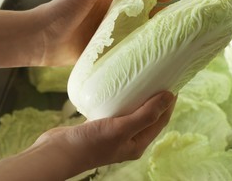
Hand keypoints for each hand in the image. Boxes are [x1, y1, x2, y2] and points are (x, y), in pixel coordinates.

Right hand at [0, 91, 175, 180]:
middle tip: (159, 79)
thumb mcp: (121, 128)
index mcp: (138, 144)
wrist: (58, 152)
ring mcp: (115, 134)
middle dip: (156, 99)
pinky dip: (123, 101)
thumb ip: (146, 114)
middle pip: (149, 116)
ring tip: (143, 81)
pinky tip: (120, 90)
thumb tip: (169, 97)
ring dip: (140, 99)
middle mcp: (129, 140)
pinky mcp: (102, 127)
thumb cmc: (91, 143)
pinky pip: (118, 111)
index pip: (161, 121)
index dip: (169, 103)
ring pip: (133, 113)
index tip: (173, 83)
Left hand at [34, 0, 172, 65]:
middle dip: (157, 15)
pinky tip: (151, 54)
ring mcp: (110, 36)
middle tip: (174, 19)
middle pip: (140, 14)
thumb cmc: (61, 11)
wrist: (41, 39)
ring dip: (150, 33)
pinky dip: (137, 51)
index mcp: (108, 0)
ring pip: (135, 33)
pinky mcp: (105, 52)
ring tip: (169, 37)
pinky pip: (125, 51)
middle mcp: (112, 17)